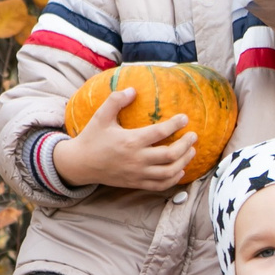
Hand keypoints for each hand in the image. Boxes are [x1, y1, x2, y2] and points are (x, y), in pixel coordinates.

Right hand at [51, 85, 196, 191]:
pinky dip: (173, 179)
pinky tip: (180, 170)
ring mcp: (138, 173)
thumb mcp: (101, 116)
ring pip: (169, 172)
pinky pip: (160, 185)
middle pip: (170, 155)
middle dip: (186, 145)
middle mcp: (137, 159)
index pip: (159, 133)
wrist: (80, 164)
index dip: (175, 125)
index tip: (185, 118)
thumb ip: (116, 100)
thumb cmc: (92, 138)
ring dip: (184, 162)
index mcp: (130, 141)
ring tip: (191, 151)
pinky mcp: (136, 183)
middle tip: (193, 136)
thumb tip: (133, 89)